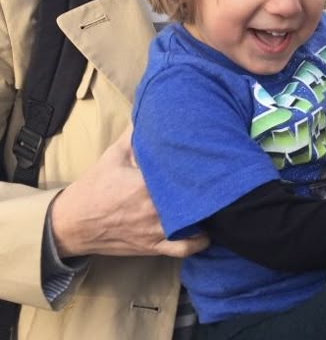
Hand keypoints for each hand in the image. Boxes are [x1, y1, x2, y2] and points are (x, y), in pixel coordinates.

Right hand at [50, 126, 208, 258]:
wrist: (72, 224)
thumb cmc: (95, 187)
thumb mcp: (113, 155)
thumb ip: (134, 134)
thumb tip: (149, 109)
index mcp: (145, 185)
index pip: (181, 175)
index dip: (200, 167)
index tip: (213, 158)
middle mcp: (154, 209)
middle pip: (191, 198)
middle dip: (208, 188)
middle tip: (221, 176)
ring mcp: (155, 230)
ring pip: (192, 224)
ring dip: (207, 213)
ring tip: (220, 200)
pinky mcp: (154, 246)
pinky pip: (183, 247)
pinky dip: (199, 241)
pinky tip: (209, 229)